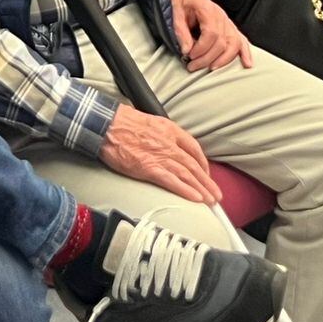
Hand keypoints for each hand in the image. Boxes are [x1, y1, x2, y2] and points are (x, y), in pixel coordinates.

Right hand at [101, 105, 220, 203]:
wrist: (105, 125)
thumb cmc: (122, 122)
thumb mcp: (149, 121)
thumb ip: (162, 133)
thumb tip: (167, 144)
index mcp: (169, 129)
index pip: (194, 147)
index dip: (203, 163)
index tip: (206, 173)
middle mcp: (169, 143)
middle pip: (194, 164)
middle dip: (207, 181)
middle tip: (216, 194)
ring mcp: (160, 156)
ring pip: (187, 175)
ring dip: (201, 189)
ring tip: (211, 200)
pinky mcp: (149, 168)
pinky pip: (172, 182)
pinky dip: (186, 190)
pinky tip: (196, 198)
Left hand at [167, 0, 251, 71]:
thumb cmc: (183, 3)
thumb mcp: (176, 14)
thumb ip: (181, 32)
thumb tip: (187, 50)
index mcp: (207, 10)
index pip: (211, 33)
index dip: (201, 48)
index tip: (190, 55)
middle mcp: (221, 16)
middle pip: (222, 41)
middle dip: (208, 58)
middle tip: (194, 66)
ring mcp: (227, 22)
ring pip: (234, 43)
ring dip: (224, 59)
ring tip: (212, 68)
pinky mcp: (230, 27)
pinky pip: (242, 40)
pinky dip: (245, 52)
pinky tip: (247, 63)